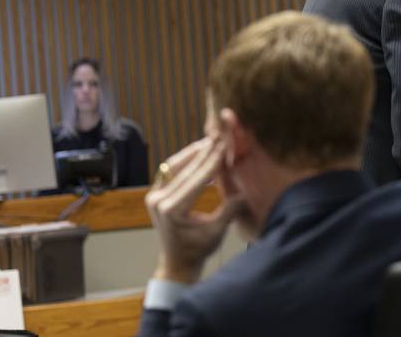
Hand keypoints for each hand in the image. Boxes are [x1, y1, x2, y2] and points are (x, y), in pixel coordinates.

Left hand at [145, 137, 245, 283]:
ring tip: (212, 142)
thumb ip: (229, 210)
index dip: (213, 161)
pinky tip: (201, 154)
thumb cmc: (198, 251)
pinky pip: (171, 171)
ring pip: (174, 165)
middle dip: (204, 152)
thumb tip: (246, 192)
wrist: (177, 263)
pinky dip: (186, 161)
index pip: (196, 178)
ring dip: (194, 153)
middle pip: (185, 168)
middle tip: (221, 137)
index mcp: (172, 209)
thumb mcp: (217, 232)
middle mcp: (159, 199)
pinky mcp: (156, 193)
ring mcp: (154, 195)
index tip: (227, 146)